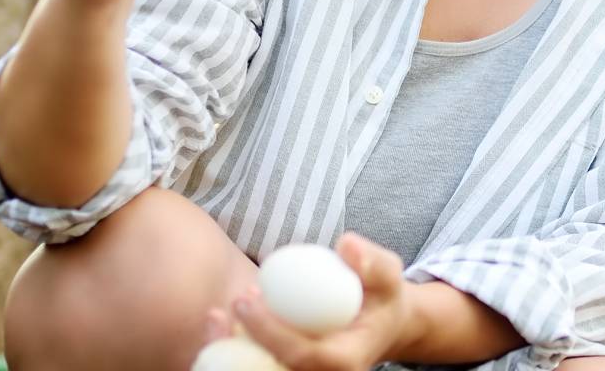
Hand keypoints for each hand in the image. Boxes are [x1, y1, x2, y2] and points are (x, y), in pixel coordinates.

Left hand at [221, 233, 416, 370]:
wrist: (382, 325)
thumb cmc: (382, 296)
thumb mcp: (389, 274)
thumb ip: (372, 261)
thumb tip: (346, 245)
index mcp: (347, 361)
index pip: (303, 355)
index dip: (270, 332)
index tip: (247, 298)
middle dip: (240, 347)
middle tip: (229, 306)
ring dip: (229, 350)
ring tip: (216, 318)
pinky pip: (253, 367)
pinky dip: (232, 350)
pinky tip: (220, 323)